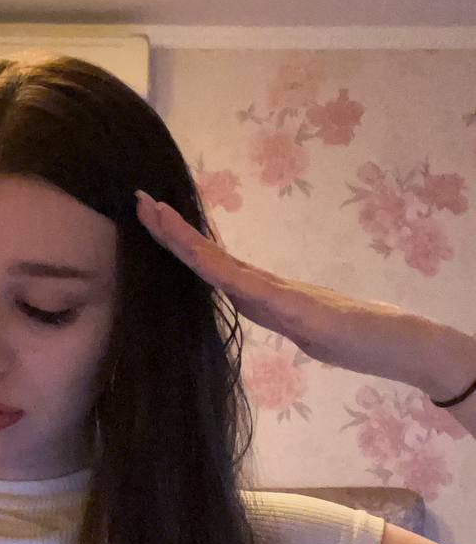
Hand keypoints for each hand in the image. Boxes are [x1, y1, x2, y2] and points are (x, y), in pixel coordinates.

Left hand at [135, 190, 466, 397]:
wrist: (404, 343)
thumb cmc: (360, 336)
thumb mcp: (306, 329)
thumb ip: (281, 315)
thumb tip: (257, 305)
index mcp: (262, 296)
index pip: (209, 266)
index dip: (179, 242)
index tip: (151, 217)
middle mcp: (265, 290)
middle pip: (207, 258)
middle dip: (171, 231)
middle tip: (139, 200)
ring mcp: (281, 296)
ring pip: (221, 266)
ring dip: (186, 242)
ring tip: (156, 213)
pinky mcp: (298, 310)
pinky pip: (251, 289)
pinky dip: (222, 272)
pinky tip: (201, 258)